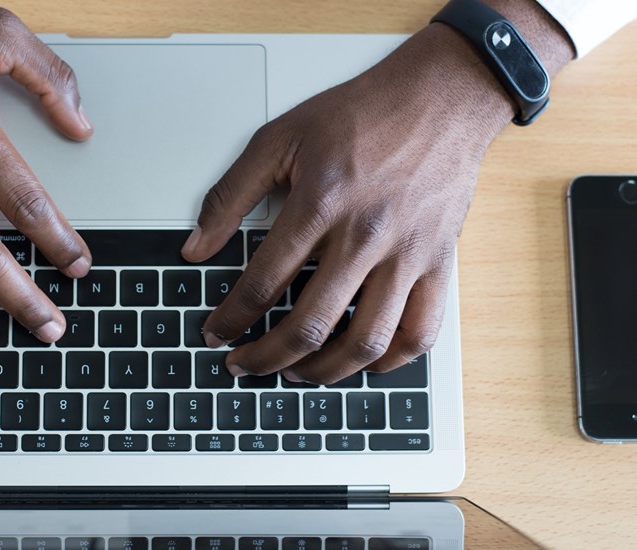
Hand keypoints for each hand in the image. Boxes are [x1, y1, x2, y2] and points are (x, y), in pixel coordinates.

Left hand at [181, 25, 524, 382]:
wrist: (441, 98)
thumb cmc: (361, 115)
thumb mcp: (279, 138)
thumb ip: (230, 195)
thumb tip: (196, 246)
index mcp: (320, 203)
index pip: (262, 283)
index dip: (230, 318)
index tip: (216, 332)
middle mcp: (366, 235)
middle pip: (309, 325)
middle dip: (265, 357)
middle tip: (244, 365)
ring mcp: (407, 255)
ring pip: (365, 342)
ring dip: (323, 371)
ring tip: (296, 373)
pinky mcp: (439, 264)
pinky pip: (420, 333)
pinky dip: (389, 361)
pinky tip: (362, 363)